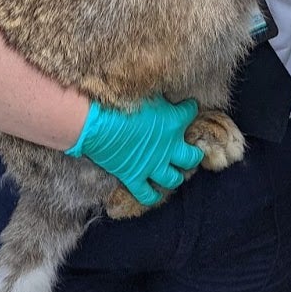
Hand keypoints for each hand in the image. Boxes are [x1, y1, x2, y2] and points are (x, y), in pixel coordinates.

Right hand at [64, 96, 203, 205]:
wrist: (96, 123)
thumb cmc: (120, 103)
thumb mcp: (147, 95)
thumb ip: (161, 100)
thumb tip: (166, 98)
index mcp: (173, 123)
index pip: (191, 113)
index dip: (190, 109)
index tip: (187, 107)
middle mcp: (168, 147)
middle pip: (192, 157)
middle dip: (194, 155)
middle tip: (189, 151)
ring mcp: (152, 165)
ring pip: (174, 179)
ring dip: (176, 176)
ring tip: (174, 172)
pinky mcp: (135, 177)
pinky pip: (147, 195)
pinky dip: (152, 196)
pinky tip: (155, 193)